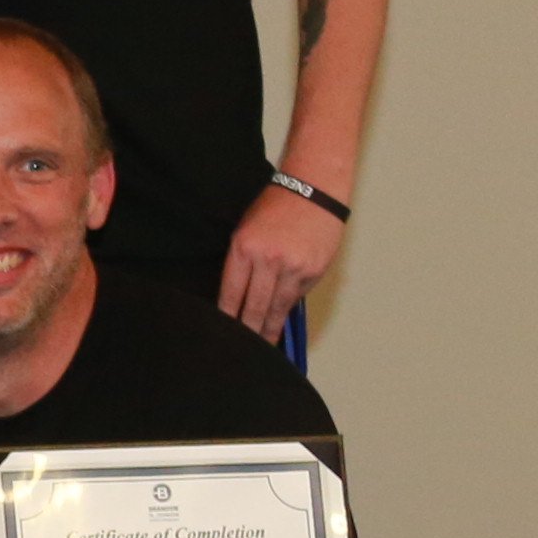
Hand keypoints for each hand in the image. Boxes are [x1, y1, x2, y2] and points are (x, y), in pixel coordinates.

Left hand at [218, 181, 349, 337]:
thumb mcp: (246, 230)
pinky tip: (281, 319)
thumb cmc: (276, 206)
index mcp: (243, 248)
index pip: (231, 294)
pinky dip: (288, 308)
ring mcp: (292, 267)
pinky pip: (296, 297)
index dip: (227, 317)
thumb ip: (242, 263)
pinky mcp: (312, 271)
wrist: (314, 188)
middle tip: (242, 349)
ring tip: (263, 345)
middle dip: (248, 331)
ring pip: (277, 308)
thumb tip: (240, 298)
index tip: (223, 333)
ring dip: (269, 328)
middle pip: (254, 307)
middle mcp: (267, 260)